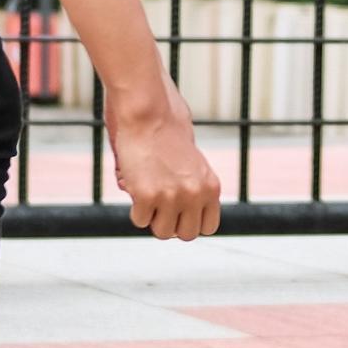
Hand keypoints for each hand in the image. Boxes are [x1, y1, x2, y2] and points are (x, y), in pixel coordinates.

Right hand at [106, 83, 221, 240]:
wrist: (147, 112)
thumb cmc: (167, 129)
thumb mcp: (193, 163)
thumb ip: (193, 187)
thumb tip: (180, 214)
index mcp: (211, 187)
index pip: (207, 227)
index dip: (190, 221)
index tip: (178, 210)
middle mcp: (195, 194)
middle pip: (186, 235)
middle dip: (171, 223)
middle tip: (159, 204)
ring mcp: (171, 197)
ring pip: (162, 232)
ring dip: (152, 217)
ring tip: (148, 192)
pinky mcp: (147, 195)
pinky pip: (139, 220)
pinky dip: (135, 208)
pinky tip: (137, 185)